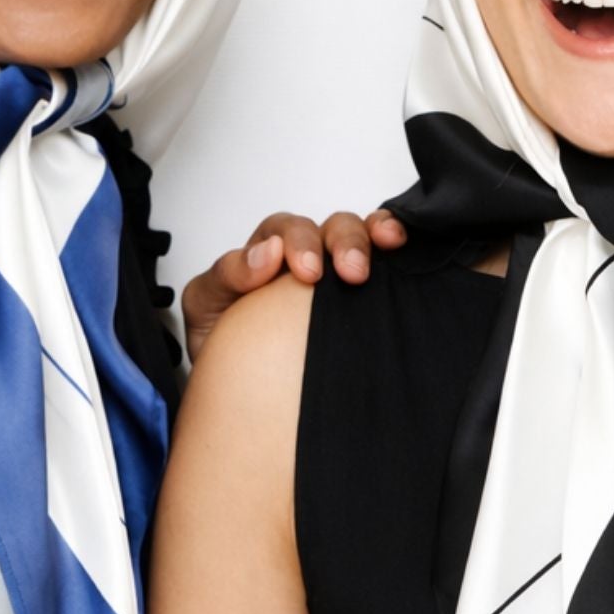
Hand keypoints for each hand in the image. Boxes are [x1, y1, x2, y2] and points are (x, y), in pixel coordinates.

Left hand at [180, 210, 406, 362]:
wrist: (241, 385)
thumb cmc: (223, 338)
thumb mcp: (205, 304)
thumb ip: (225, 276)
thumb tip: (264, 256)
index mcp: (267, 253)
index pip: (284, 230)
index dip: (297, 242)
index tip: (306, 271)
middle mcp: (306, 255)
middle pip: (330, 228)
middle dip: (343, 242)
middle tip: (350, 272)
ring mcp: (336, 274)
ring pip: (360, 237)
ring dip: (373, 239)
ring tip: (387, 249)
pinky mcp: (364, 295)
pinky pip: (386, 261)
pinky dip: (398, 246)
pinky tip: (408, 253)